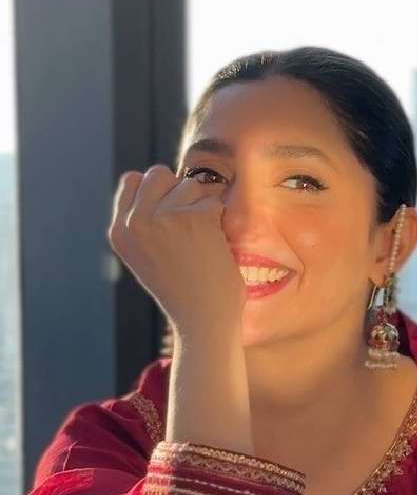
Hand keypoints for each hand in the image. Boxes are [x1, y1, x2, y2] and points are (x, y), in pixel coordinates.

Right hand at [107, 164, 246, 344]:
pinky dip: (219, 220)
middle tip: (188, 229)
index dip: (157, 192)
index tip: (169, 220)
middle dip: (178, 193)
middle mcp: (135, 222)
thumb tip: (155, 179)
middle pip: (158, 173)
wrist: (203, 321)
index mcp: (119, 231)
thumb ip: (143, 221)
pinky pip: (213, 200)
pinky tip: (213, 247)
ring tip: (200, 244)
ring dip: (201, 207)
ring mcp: (163, 217)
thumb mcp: (145, 256)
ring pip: (189, 184)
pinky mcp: (193, 217)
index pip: (133, 180)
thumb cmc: (182, 291)